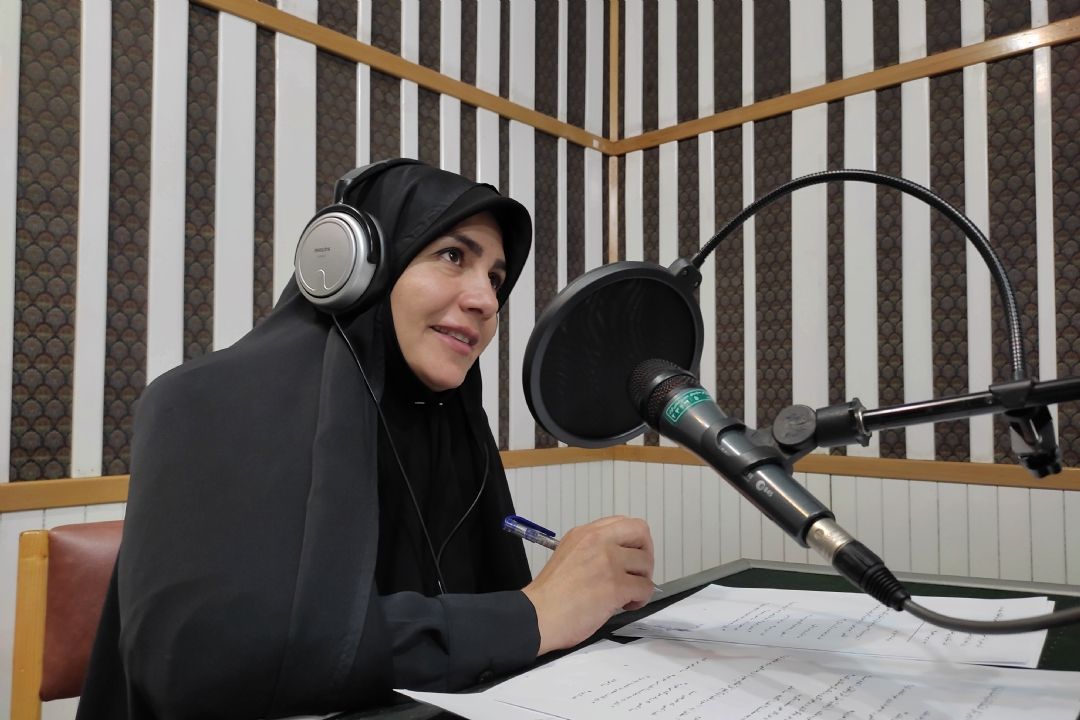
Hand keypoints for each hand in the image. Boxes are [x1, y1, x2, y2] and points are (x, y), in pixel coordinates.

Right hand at [521, 516, 654, 655]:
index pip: (623, 522)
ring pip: (646, 563)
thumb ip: (593, 550)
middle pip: (640, 532)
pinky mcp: (615, 586)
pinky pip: (645, 587)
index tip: (630, 556)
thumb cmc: (550, 594)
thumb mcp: (568, 554)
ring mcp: (608, 562)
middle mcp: (598, 541)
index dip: (633, 541)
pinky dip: (641, 598)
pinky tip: (627, 604)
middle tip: (637, 572)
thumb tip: (619, 558)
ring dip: (642, 580)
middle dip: (646, 553)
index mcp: (585, 533)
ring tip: (628, 594)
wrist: (538, 615)